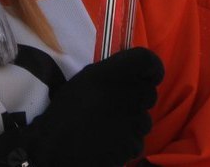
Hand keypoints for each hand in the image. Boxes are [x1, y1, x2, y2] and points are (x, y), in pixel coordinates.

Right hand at [20, 47, 163, 165]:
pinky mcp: (133, 146)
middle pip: (150, 92)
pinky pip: (138, 141)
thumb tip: (129, 75)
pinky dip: (128, 143)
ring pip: (145, 119)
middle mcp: (128, 94)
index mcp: (113, 73)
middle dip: (139, 98)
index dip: (152, 67)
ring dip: (133, 122)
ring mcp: (133, 122)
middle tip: (119, 103)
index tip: (146, 74)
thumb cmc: (65, 110)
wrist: (56, 148)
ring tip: (110, 126)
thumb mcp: (84, 80)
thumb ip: (110, 74)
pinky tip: (110, 143)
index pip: (147, 60)